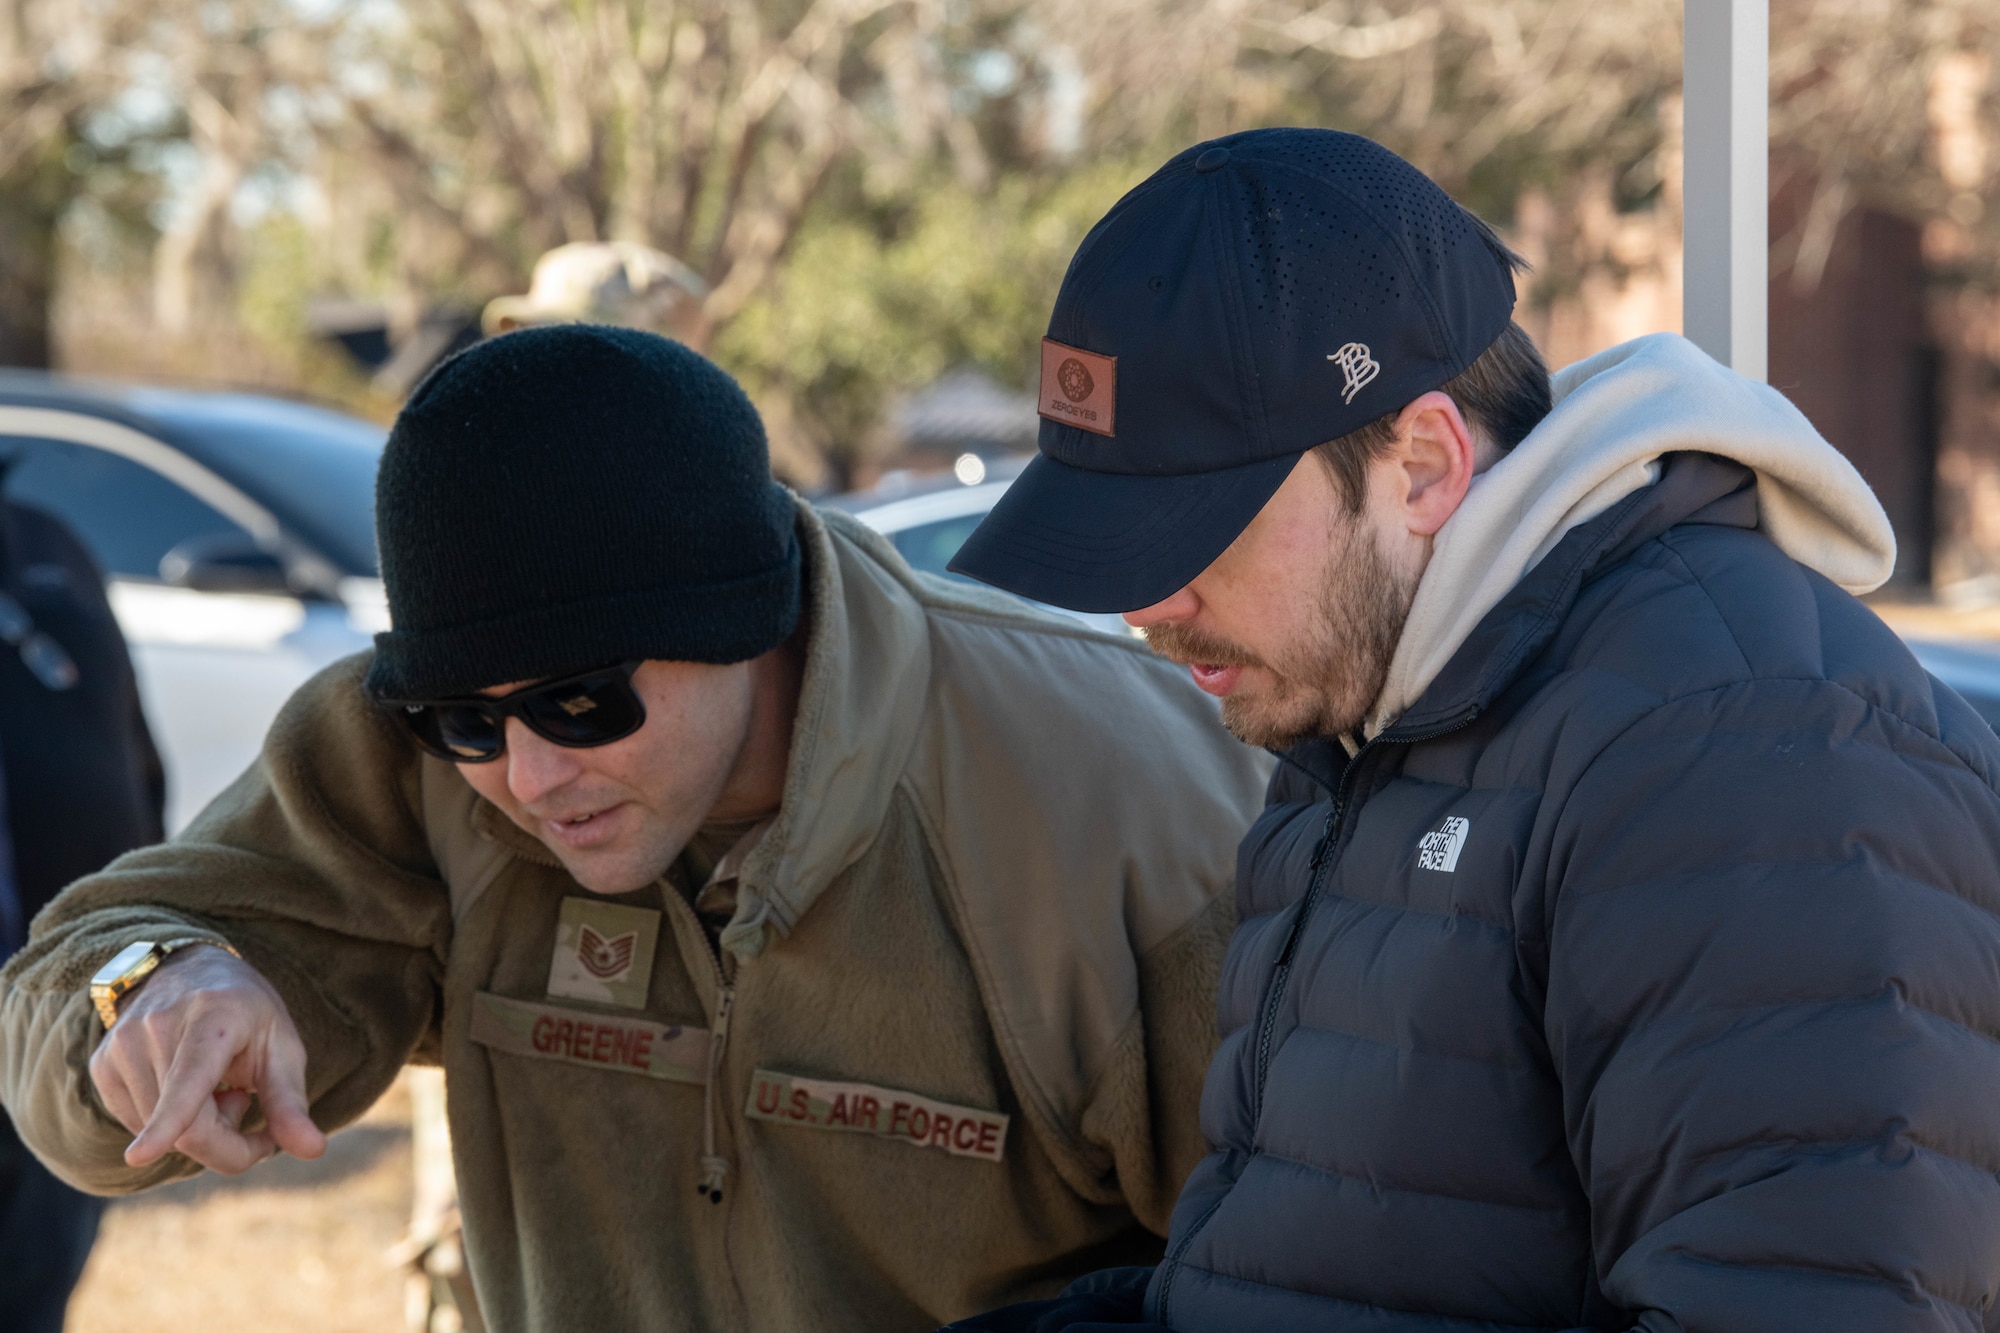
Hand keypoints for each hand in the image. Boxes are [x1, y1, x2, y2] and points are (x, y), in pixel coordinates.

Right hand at [88, 944, 327, 1173]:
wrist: (189, 970)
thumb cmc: (246, 1015)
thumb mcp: (281, 1047)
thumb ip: (290, 1103)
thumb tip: (314, 1151)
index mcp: (213, 1017)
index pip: (189, 1079)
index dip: (168, 1123)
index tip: (140, 1156)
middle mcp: (158, 1027)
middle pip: (185, 1128)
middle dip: (227, 1144)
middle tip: (251, 1113)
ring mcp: (122, 1045)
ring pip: (159, 1134)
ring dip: (197, 1131)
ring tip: (217, 1087)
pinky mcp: (101, 1065)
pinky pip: (138, 1124)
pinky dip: (167, 1124)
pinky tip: (185, 1089)